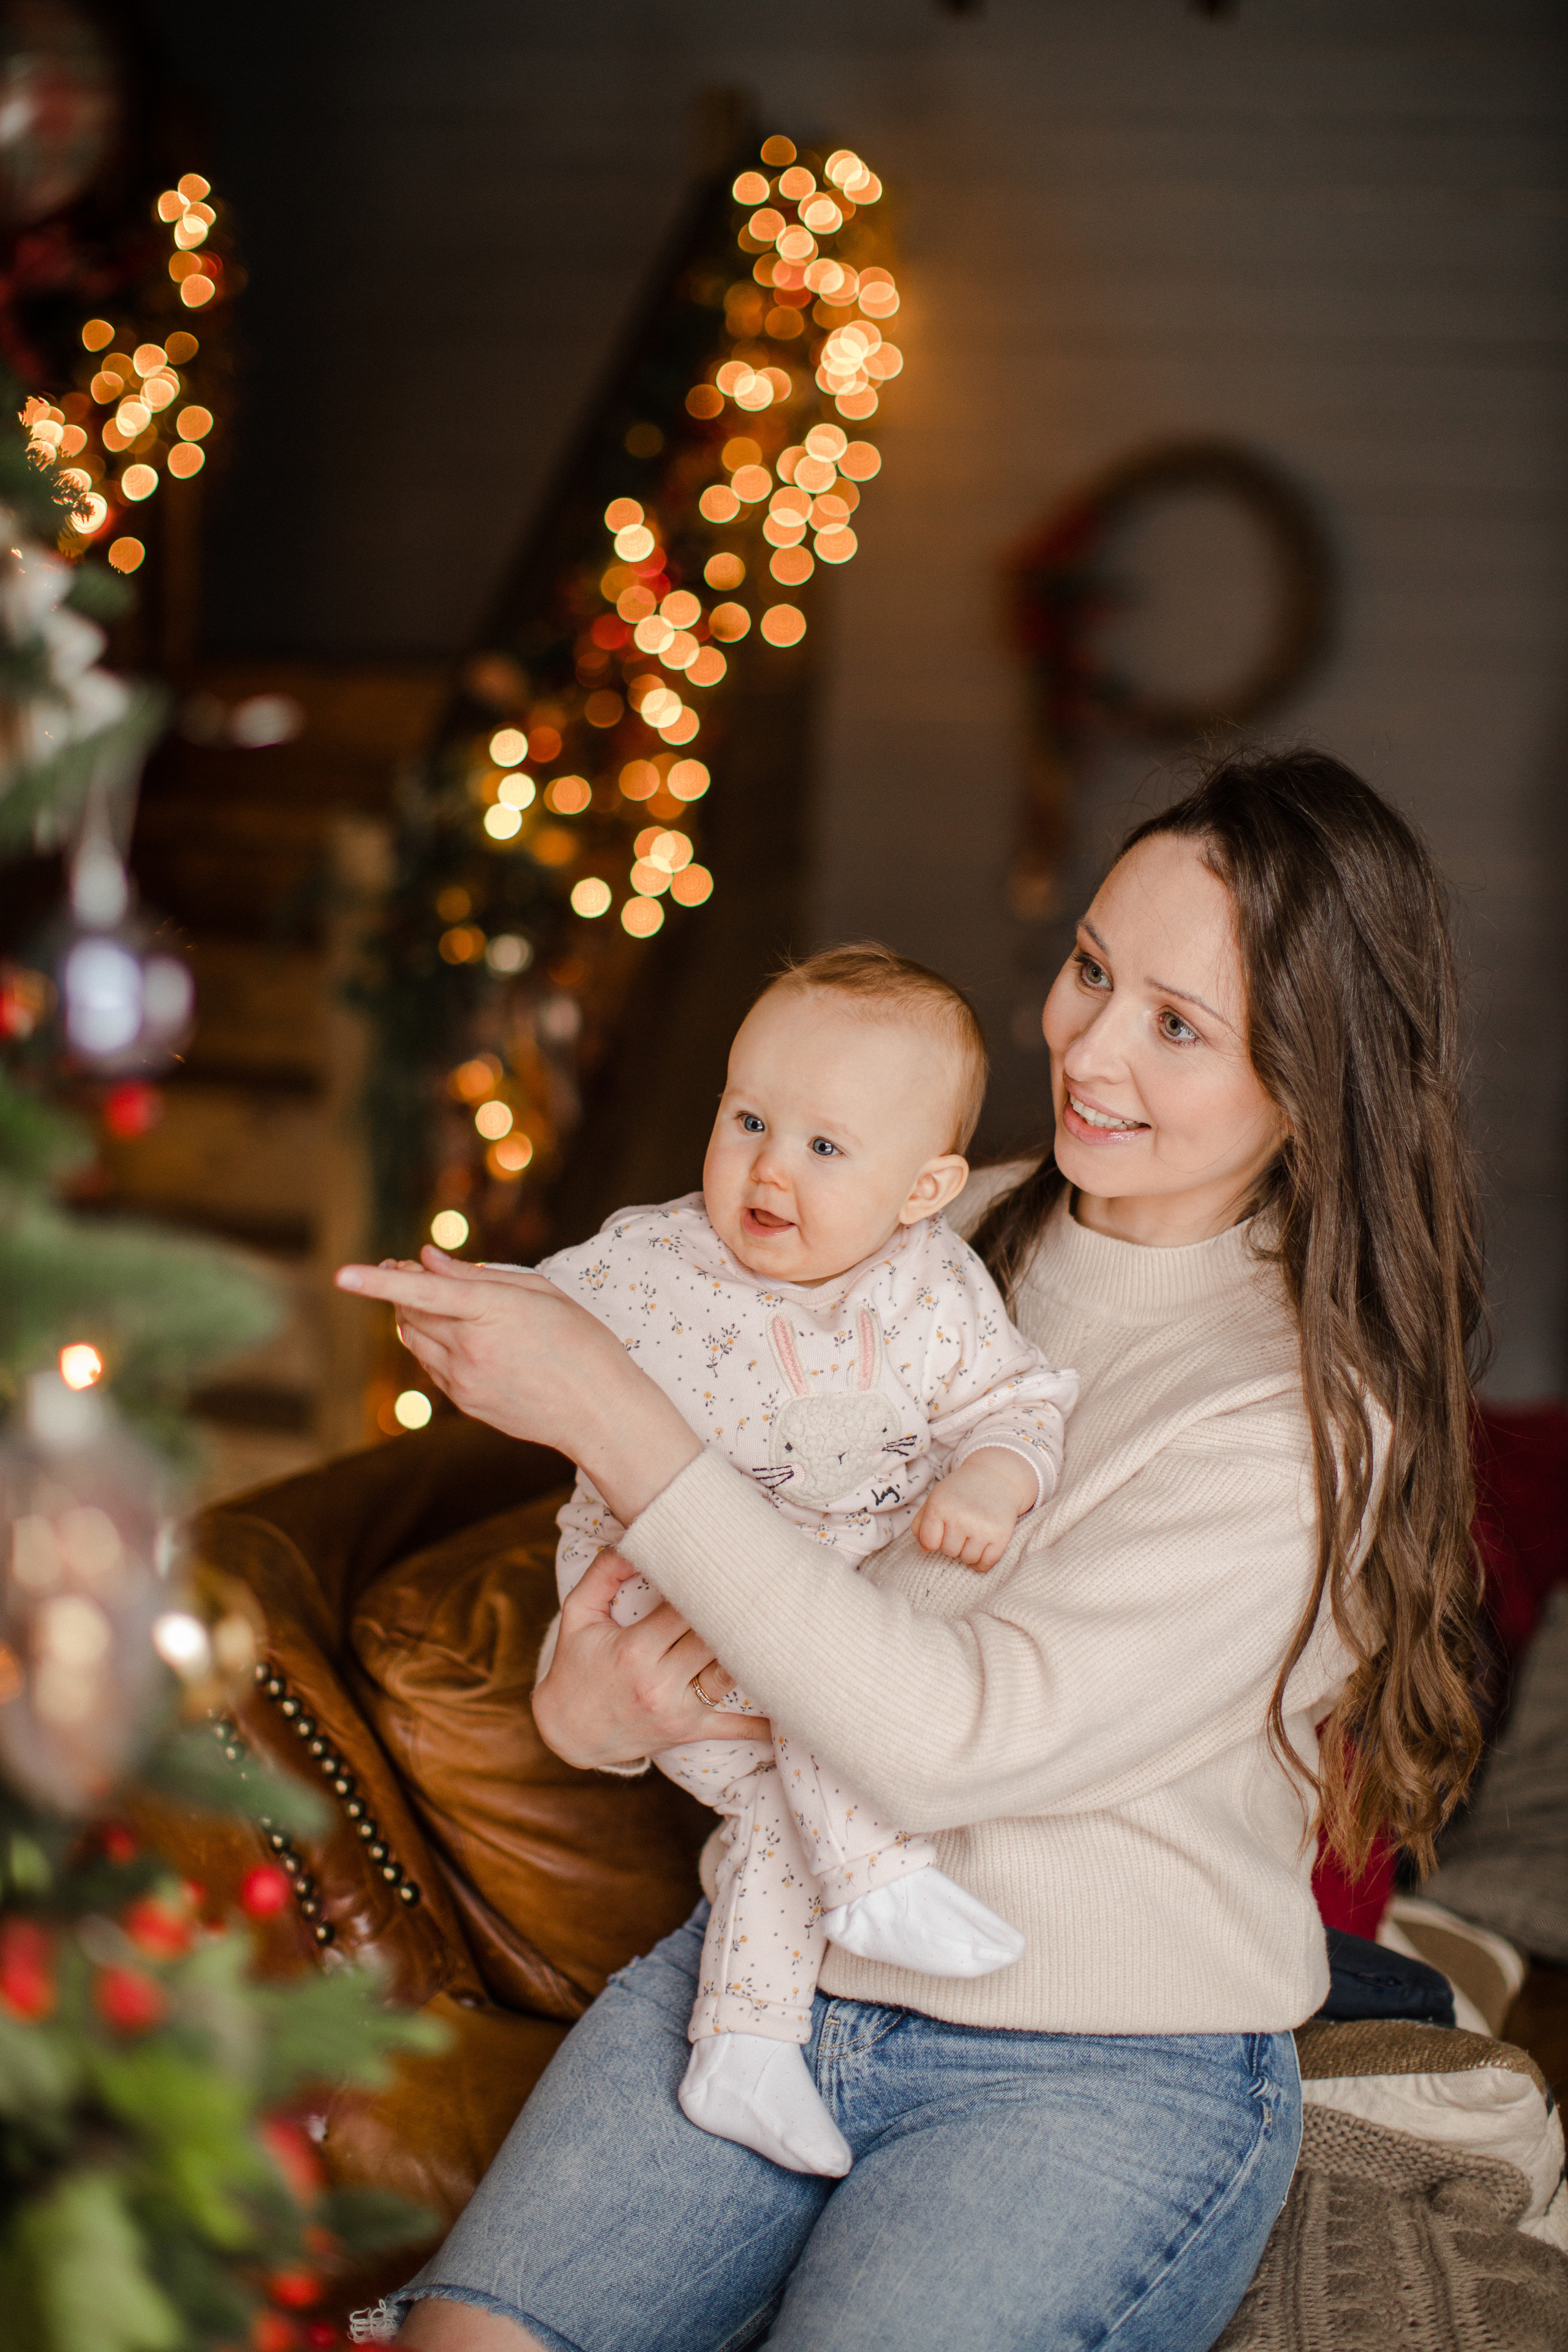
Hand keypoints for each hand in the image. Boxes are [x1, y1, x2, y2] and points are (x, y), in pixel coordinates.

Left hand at [333, 1248, 700, 1523]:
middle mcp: (469, 1349)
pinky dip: (432, 1344)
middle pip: (410, 1313)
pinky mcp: (464, 1403)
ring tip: (433, 1300)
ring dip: (413, 1316)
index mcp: (491, 1314)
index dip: (379, 1283)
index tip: (341, 1274)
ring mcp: (463, 1381)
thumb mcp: (537, 1293)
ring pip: (415, 1340)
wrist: (601, 1411)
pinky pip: (431, 1366)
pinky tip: (459, 1337)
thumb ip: (475, 1275)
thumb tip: (426, 1260)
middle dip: (400, 1288)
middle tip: (405, 1268)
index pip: (422, 1293)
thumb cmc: (581, 1341)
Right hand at [533, 1548, 763, 1767]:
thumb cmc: (575, 1666)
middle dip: (733, 1611)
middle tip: (757, 1583)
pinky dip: (761, 1722)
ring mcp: (677, 1710)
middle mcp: (659, 1682)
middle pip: (713, 1638)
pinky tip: (789, 1706)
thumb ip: (602, 1574)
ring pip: (728, 1673)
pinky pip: (732, 1727)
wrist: (568, 1732)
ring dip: (749, 1650)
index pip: (684, 1608)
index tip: (723, 1563)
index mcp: (634, 1649)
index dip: (706, 1585)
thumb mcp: (577, 1615)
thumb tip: (632, 1542)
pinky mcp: (688, 1731)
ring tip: (770, 1620)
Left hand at [913, 1448, 1038, 1570]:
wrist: (996, 1477)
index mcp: (940, 1506)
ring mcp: (982, 1527)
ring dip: (968, 1552)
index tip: (942, 1529)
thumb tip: (925, 1550)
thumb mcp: (935, 1497)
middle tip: (962, 1527)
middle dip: (953, 1542)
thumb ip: (920, 1523)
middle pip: (949, 1551)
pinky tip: (981, 1549)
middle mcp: (961, 1517)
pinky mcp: (1002, 1536)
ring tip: (972, 1534)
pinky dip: (982, 1563)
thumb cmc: (960, 1490)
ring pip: (968, 1559)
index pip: (929, 1542)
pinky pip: (986, 1564)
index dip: (934, 1538)